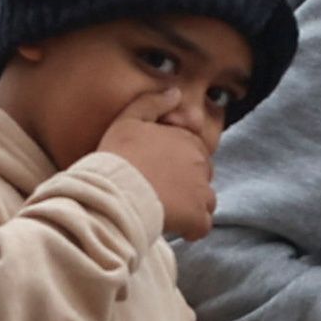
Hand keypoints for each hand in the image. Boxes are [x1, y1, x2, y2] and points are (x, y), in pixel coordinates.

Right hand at [99, 97, 218, 238]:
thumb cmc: (117, 157)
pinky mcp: (197, 216)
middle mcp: (199, 162)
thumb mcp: (128, 119)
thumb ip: (153, 102)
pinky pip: (203, 225)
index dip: (179, 163)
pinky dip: (192, 228)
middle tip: (161, 193)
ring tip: (169, 211)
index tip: (160, 173)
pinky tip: (175, 228)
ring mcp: (201, 190)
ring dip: (192, 206)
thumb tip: (175, 92)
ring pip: (207, 201)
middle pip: (202, 176)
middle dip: (188, 184)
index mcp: (186, 139)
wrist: (113, 192)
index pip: (195, 152)